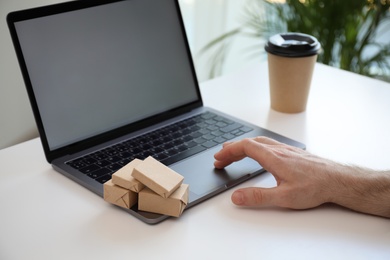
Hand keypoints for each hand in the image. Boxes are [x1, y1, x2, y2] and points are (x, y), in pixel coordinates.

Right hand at [214, 136, 336, 208]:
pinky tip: (257, 153)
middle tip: (221, 159)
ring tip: (234, 154)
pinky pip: (268, 144)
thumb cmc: (315, 187)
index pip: (245, 147)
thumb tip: (236, 197)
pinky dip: (255, 147)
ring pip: (259, 142)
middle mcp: (278, 150)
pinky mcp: (292, 153)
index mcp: (273, 157)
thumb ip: (258, 197)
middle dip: (232, 150)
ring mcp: (286, 150)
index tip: (218, 158)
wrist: (338, 180)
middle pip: (249, 143)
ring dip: (243, 147)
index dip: (229, 151)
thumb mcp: (284, 197)